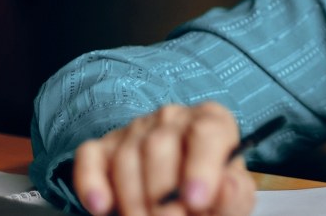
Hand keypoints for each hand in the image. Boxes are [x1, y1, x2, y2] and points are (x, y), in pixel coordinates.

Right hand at [73, 101, 256, 215]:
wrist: (182, 200)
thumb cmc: (209, 195)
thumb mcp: (231, 198)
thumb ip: (234, 195)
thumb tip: (226, 185)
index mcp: (212, 122)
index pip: (207, 132)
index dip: (201, 168)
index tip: (196, 201)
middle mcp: (173, 118)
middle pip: (160, 145)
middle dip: (162, 195)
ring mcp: (136, 129)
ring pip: (126, 157)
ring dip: (133, 200)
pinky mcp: (104, 146)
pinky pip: (90, 159)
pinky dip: (91, 184)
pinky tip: (101, 207)